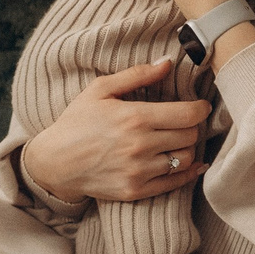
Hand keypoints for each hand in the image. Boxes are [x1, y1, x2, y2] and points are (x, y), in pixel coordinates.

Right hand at [19, 58, 207, 203]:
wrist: (54, 163)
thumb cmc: (77, 122)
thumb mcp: (100, 90)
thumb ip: (137, 74)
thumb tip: (167, 63)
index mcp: (134, 118)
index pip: (188, 114)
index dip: (200, 108)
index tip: (200, 106)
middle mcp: (140, 146)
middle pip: (190, 136)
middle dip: (192, 126)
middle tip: (184, 122)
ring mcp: (139, 171)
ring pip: (186, 159)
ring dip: (187, 148)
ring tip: (177, 140)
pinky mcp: (136, 191)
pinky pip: (175, 182)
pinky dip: (188, 173)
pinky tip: (191, 164)